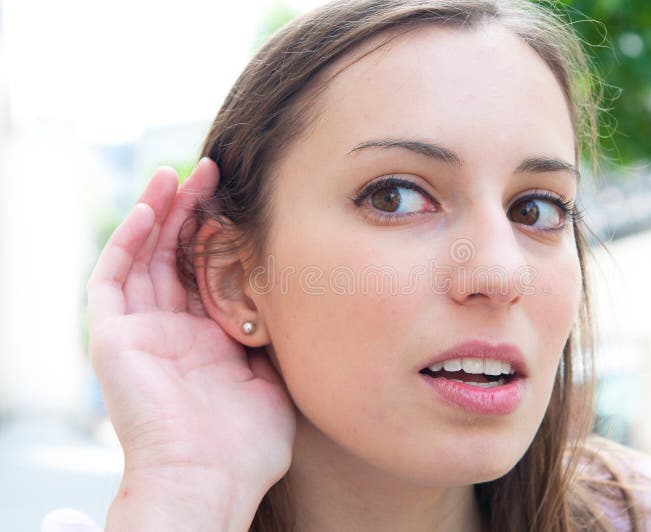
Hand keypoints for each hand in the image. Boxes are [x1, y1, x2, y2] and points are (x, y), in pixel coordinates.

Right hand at [87, 159, 295, 508]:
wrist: (210, 480)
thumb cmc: (247, 445)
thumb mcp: (273, 379)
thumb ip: (274, 340)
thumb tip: (291, 299)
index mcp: (209, 342)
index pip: (209, 273)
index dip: (221, 236)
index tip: (244, 201)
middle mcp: (172, 332)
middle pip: (175, 256)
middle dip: (192, 212)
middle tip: (214, 171)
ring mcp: (140, 332)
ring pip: (143, 257)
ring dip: (159, 213)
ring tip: (182, 173)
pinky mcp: (113, 337)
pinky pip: (111, 278)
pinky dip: (127, 240)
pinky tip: (149, 207)